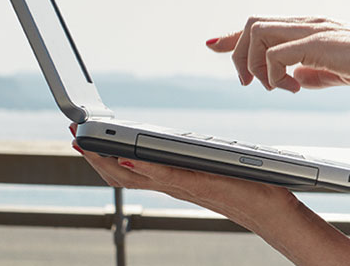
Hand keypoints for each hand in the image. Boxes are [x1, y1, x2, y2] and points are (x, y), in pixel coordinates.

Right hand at [69, 124, 294, 233]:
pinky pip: (171, 178)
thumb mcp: (212, 167)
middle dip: (95, 156)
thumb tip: (173, 143)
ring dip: (112, 161)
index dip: (102, 155)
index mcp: (175, 179)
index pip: (129, 170)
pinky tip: (133, 158)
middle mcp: (175, 185)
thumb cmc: (249, 187)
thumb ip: (189, 158)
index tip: (82, 137)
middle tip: (74, 136)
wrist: (274, 212)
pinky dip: (149, 168)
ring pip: (139, 177)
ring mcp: (187, 187)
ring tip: (90, 143)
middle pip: (123, 175)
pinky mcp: (204, 185)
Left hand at [206, 17, 349, 92]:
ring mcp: (311, 30)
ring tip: (275, 87)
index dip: (234, 37)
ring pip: (257, 32)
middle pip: (252, 23)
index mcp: (311, 27)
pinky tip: (293, 88)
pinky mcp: (316, 43)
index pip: (262, 24)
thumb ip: (313, 72)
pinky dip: (273, 73)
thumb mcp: (336, 71)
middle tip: (248, 84)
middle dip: (238, 53)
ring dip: (256, 64)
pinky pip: (275, 53)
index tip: (214, 46)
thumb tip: (294, 78)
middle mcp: (308, 22)